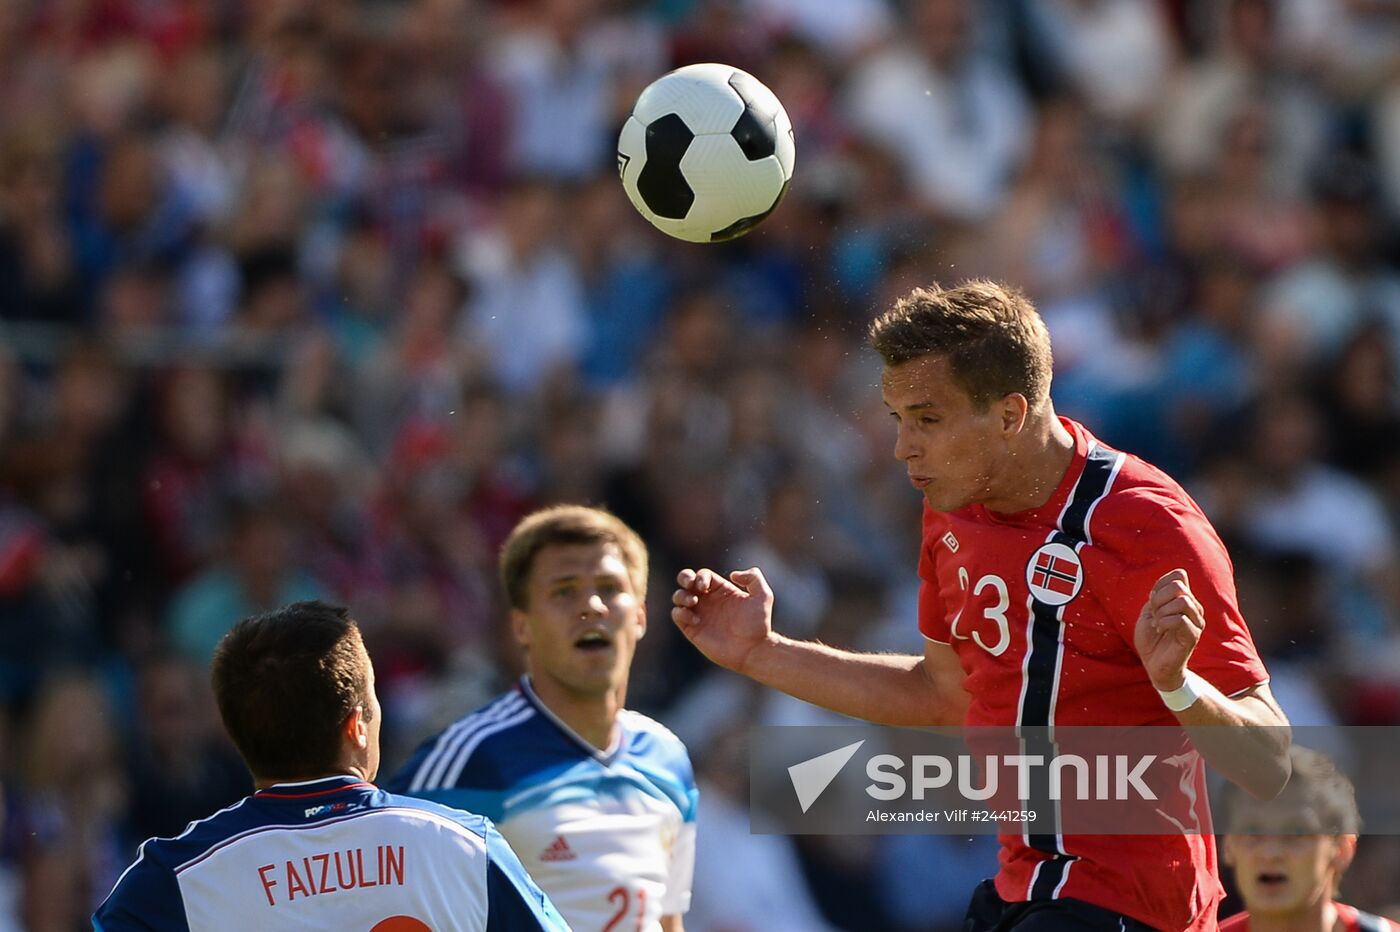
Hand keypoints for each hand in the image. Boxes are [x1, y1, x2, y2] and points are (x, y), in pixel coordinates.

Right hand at [671, 567, 773, 673]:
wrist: (753, 650)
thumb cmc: (759, 624)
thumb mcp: (763, 595)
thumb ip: (753, 577)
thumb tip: (732, 574)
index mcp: (721, 590)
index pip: (703, 575)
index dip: (700, 576)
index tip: (704, 586)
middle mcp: (708, 600)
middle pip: (686, 580)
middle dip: (684, 577)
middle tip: (689, 584)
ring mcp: (699, 614)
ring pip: (679, 597)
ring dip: (681, 595)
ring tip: (693, 602)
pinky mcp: (692, 629)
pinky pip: (677, 615)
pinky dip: (680, 613)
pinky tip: (695, 619)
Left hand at [1133, 568, 1203, 691]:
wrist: (1153, 664)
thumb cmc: (1151, 638)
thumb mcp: (1149, 610)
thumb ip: (1160, 592)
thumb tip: (1179, 574)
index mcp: (1184, 599)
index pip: (1178, 576)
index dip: (1159, 586)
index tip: (1152, 602)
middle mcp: (1194, 608)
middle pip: (1179, 586)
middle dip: (1158, 599)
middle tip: (1154, 615)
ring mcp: (1196, 621)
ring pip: (1182, 602)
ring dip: (1162, 612)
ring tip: (1158, 624)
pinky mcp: (1194, 635)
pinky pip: (1181, 619)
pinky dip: (1164, 622)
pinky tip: (1161, 631)